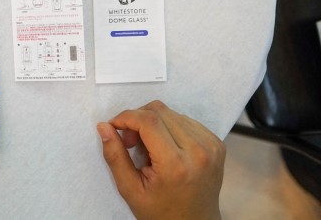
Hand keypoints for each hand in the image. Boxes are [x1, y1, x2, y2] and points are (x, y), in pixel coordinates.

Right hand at [97, 100, 224, 219]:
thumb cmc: (161, 212)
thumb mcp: (130, 190)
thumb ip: (115, 156)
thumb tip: (104, 127)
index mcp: (176, 164)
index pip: (148, 121)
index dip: (126, 117)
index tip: (114, 126)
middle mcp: (198, 151)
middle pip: (159, 111)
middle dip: (137, 120)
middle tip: (130, 142)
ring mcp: (210, 146)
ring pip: (172, 113)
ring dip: (153, 123)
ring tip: (148, 147)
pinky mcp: (216, 143)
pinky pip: (186, 120)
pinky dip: (169, 127)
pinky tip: (165, 146)